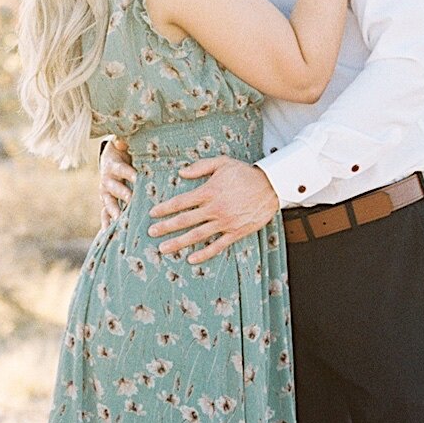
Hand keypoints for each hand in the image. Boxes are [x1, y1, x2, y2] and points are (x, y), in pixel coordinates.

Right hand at [100, 137, 135, 225]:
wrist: (110, 159)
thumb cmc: (124, 152)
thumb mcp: (124, 144)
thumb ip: (124, 142)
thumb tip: (122, 141)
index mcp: (112, 165)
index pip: (122, 170)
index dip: (130, 174)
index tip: (139, 179)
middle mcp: (107, 180)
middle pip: (115, 189)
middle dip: (124, 195)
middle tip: (133, 202)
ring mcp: (106, 194)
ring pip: (109, 205)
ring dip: (115, 214)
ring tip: (121, 223)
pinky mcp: (106, 203)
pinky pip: (105, 215)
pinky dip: (107, 225)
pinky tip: (108, 236)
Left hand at [149, 158, 279, 263]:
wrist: (271, 187)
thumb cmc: (245, 174)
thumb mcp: (223, 163)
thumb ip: (201, 167)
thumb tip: (181, 172)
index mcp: (209, 191)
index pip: (181, 202)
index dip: (165, 208)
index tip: (152, 214)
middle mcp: (215, 208)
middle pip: (185, 220)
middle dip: (166, 227)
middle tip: (151, 232)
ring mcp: (225, 222)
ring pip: (197, 235)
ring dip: (179, 243)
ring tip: (164, 249)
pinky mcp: (236, 232)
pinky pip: (217, 245)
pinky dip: (204, 253)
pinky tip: (191, 259)